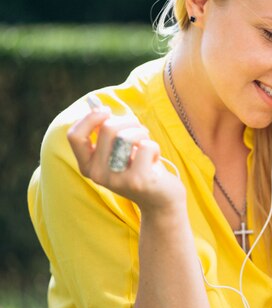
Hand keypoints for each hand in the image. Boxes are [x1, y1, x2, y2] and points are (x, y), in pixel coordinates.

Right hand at [67, 107, 185, 215]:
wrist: (161, 200)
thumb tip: (99, 107)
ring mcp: (116, 179)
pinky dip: (154, 147)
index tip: (106, 111)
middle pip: (107, 128)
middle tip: (139, 130)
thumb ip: (108, 133)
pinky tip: (154, 160)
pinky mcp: (137, 181)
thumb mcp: (119, 151)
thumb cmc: (140, 168)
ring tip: (146, 144)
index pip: (74, 136)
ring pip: (125, 136)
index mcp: (88, 166)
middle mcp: (97, 174)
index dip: (90, 117)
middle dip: (128, 121)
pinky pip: (145, 146)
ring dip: (141, 133)